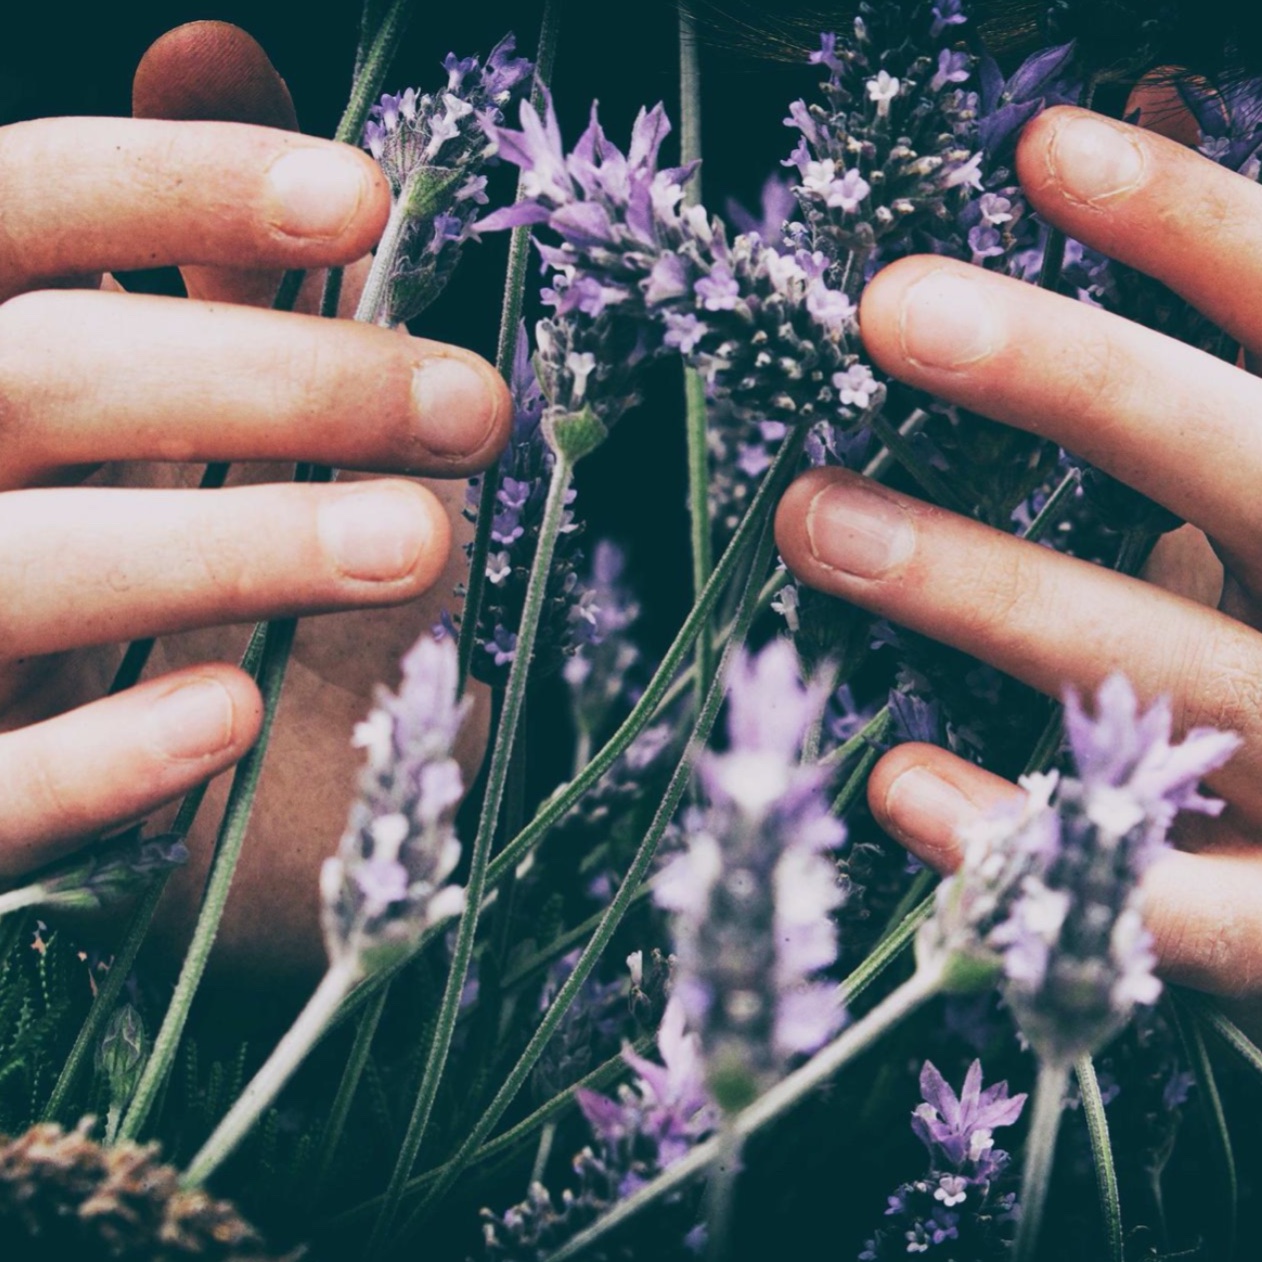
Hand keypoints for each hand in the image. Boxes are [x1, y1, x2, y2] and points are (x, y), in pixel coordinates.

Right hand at [0, 24, 508, 980]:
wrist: (29, 747)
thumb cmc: (99, 536)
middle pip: (41, 376)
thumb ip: (173, 239)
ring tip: (420, 541)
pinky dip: (104, 757)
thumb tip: (211, 42)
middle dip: (276, 382)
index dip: (173, 186)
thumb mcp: (142, 387)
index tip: (363, 196)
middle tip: (473, 407)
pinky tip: (230, 715)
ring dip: (229, 544)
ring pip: (21, 568)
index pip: (16, 211)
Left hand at [776, 103, 1261, 1014]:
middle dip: (1073, 379)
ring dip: (983, 586)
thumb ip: (1224, 346)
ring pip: (1160, 663)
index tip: (1043, 148)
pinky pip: (1162, 896)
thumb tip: (1143, 122)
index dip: (1192, 231)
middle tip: (889, 309)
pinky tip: (899, 783)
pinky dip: (1027, 840)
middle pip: (1237, 466)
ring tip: (810, 519)